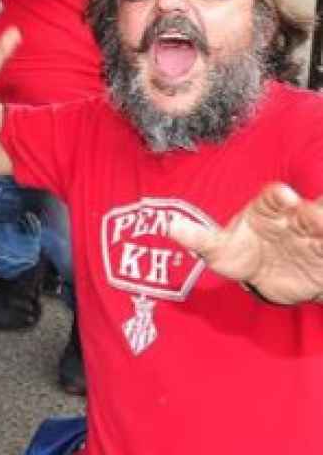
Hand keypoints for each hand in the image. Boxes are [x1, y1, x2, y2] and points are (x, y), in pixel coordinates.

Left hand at [167, 183, 322, 304]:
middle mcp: (295, 220)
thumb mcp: (219, 251)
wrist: (267, 283)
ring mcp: (314, 239)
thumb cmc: (240, 256)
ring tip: (322, 229)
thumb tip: (171, 226)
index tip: (284, 195)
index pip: (274, 198)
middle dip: (314, 212)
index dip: (280, 195)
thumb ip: (199, 238)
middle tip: (312, 215)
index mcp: (267, 211)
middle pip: (309, 211)